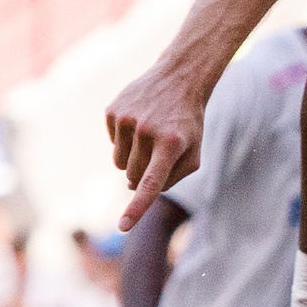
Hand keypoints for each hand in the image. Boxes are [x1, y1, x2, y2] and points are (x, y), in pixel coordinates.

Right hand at [106, 54, 214, 229]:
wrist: (179, 79)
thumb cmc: (188, 124)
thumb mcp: (194, 153)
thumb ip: (173, 177)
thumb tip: (137, 189)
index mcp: (171, 145)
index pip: (150, 184)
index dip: (136, 208)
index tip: (123, 226)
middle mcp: (146, 131)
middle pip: (132, 177)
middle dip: (142, 175)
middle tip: (158, 156)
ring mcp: (126, 120)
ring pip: (118, 164)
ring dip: (131, 160)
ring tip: (149, 138)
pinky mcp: (112, 111)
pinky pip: (112, 143)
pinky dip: (123, 141)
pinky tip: (139, 123)